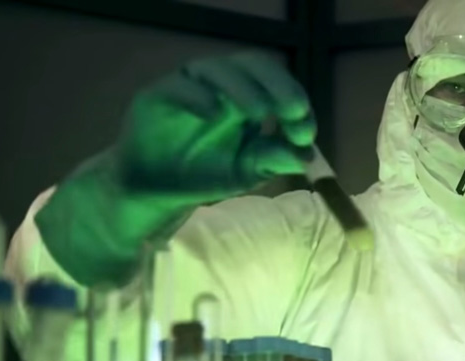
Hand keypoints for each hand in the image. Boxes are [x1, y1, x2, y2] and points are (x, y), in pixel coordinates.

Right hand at [117, 52, 315, 210]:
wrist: (159, 192)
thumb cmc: (206, 175)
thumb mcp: (248, 171)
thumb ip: (274, 159)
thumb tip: (307, 155)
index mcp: (248, 98)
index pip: (278, 85)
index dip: (296, 102)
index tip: (306, 134)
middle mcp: (221, 86)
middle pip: (253, 65)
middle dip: (278, 84)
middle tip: (294, 110)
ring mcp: (190, 87)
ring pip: (217, 69)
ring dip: (243, 87)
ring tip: (259, 112)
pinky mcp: (158, 96)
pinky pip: (178, 86)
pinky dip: (198, 97)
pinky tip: (214, 113)